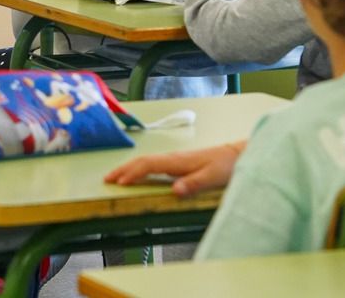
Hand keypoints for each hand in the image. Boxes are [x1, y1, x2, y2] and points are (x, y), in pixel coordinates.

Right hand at [104, 142, 244, 197]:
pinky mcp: (179, 162)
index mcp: (177, 161)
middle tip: (107, 179)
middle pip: (143, 160)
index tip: (119, 183)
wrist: (237, 154)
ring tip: (115, 176)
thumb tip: (174, 190)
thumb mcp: (212, 178)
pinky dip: (140, 168)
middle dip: (124, 169)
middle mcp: (173, 158)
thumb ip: (193, 184)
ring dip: (129, 167)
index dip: (133, 173)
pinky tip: (138, 174)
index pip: (149, 165)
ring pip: (146, 160)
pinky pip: (153, 163)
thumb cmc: (225, 166)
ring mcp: (175, 158)